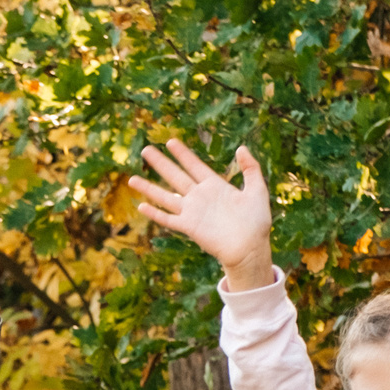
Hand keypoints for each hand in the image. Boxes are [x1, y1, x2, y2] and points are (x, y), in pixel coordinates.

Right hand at [129, 140, 275, 291]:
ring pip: (165, 196)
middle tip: (145, 150)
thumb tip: (241, 148)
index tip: (170, 141)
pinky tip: (141, 206)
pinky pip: (168, 219)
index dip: (182, 153)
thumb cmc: (256, 222)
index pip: (194, 165)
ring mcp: (193, 212)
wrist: (250, 248)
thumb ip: (251, 169)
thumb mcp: (258, 190)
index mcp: (215, 186)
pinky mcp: (189, 227)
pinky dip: (155, 213)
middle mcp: (200, 197)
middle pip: (175, 176)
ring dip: (149, 187)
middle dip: (160, 163)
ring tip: (131, 179)